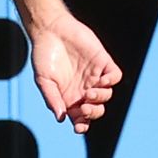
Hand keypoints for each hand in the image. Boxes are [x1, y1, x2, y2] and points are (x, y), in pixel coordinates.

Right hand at [30, 12, 122, 133]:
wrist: (50, 30)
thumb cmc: (43, 55)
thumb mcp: (43, 79)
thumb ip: (51, 98)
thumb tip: (60, 117)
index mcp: (69, 97)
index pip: (80, 117)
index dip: (82, 125)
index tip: (79, 128)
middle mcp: (83, 89)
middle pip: (96, 109)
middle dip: (92, 113)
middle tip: (84, 108)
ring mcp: (94, 76)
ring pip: (106, 95)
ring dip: (100, 98)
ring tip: (89, 93)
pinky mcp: (103, 62)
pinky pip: (115, 76)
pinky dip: (111, 81)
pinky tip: (101, 81)